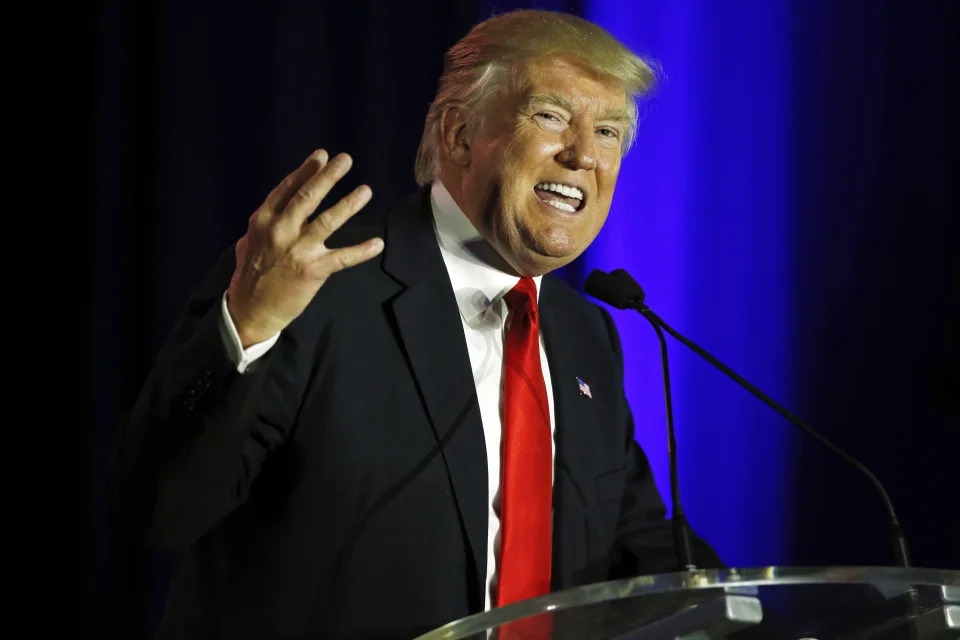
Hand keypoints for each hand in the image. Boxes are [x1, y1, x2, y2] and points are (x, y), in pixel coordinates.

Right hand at [226, 149, 382, 346]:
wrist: (251, 309)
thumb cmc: (252, 273)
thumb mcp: (251, 240)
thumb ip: (267, 220)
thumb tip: (280, 202)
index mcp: (263, 220)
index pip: (288, 189)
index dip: (306, 171)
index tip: (322, 155)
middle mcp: (280, 231)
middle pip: (307, 198)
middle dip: (328, 176)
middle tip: (345, 159)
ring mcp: (297, 250)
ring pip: (327, 221)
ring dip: (349, 204)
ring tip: (366, 190)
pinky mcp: (312, 271)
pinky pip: (342, 258)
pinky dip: (361, 251)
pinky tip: (378, 244)